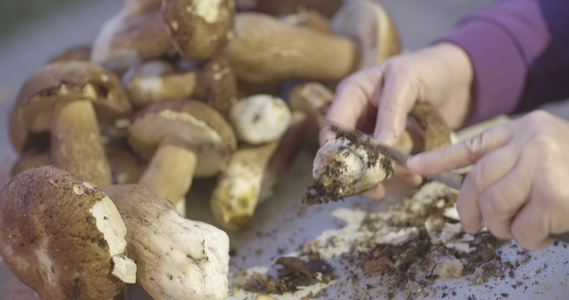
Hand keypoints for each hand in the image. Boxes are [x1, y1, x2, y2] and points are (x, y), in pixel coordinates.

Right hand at [320, 42, 473, 198]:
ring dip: (384, 176)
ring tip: (409, 178)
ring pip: (367, 163)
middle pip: (346, 150)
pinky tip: (414, 178)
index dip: (335, 150)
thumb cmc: (428, 68)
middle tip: (376, 188)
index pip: (333, 126)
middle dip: (361, 170)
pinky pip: (388, 166)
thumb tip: (381, 145)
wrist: (459, 77)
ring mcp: (375, 132)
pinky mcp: (393, 146)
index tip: (348, 171)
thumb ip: (392, 110)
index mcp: (353, 94)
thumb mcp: (407, 80)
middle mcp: (359, 115)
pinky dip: (398, 176)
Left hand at [407, 111, 568, 250]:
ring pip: (494, 205)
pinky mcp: (555, 193)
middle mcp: (531, 140)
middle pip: (476, 180)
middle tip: (471, 225)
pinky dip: (528, 238)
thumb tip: (469, 192)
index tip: (414, 165)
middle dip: (467, 209)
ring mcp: (543, 163)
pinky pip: (522, 227)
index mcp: (523, 129)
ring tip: (520, 229)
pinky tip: (543, 233)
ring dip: (502, 227)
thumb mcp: (543, 156)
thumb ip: (508, 165)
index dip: (439, 158)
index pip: (471, 144)